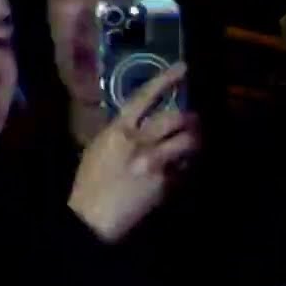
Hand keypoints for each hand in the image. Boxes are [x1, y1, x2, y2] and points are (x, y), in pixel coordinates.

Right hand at [68, 64, 199, 241]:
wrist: (93, 217)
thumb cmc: (91, 182)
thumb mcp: (99, 148)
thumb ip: (121, 131)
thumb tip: (140, 120)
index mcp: (118, 130)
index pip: (144, 97)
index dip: (165, 80)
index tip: (183, 68)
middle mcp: (138, 141)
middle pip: (175, 118)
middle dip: (190, 118)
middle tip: (194, 121)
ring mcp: (154, 162)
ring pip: (187, 141)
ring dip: (194, 141)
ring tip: (193, 145)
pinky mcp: (166, 183)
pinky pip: (185, 168)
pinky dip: (186, 167)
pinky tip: (181, 171)